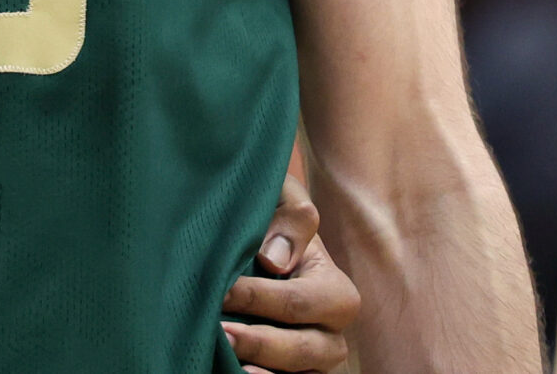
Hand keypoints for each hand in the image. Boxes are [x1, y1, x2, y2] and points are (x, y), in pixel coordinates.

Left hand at [221, 165, 359, 373]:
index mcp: (336, 292)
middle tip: (220, 332)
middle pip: (303, 349)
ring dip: (263, 366)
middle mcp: (332, 333)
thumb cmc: (272, 220)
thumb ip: (289, 217)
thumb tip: (275, 260)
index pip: (298, 303)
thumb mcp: (283, 200)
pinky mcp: (296, 373)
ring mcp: (315, 361)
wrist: (262, 245)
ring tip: (226, 355)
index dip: (257, 298)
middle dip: (259, 342)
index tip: (221, 290)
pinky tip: (238, 372)